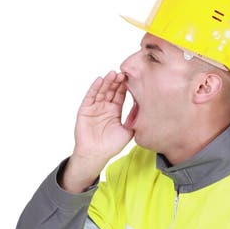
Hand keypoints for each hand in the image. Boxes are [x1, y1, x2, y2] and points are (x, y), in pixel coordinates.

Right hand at [61, 71, 133, 192]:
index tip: (131, 78)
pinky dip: (94, 88)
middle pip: (111, 90)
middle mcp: (105, 107)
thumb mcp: (128, 132)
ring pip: (101, 91)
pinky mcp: (85, 110)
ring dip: (107, 82)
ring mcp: (94, 107)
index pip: (120, 95)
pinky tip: (100, 80)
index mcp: (115, 111)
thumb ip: (134, 120)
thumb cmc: (111, 146)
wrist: (96, 155)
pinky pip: (90, 96)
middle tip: (123, 73)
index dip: (124, 87)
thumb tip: (144, 109)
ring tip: (113, 74)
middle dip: (116, 82)